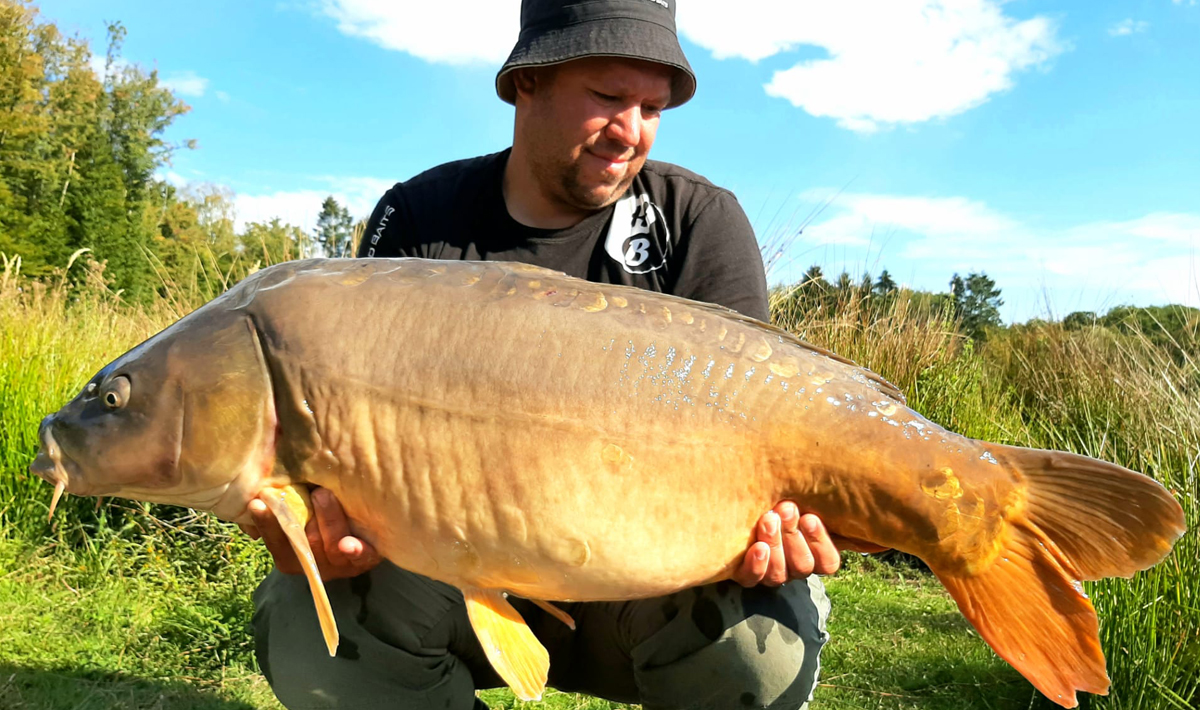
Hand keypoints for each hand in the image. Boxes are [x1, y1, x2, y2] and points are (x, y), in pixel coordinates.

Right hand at [238, 487, 381, 579]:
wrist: (362, 527)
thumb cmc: (319, 514)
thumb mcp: (296, 510)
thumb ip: (273, 507)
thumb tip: (253, 502)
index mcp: (291, 556)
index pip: (276, 543)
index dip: (267, 524)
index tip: (258, 503)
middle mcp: (315, 564)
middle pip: (305, 545)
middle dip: (299, 518)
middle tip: (301, 493)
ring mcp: (340, 564)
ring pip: (331, 546)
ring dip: (327, 520)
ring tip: (323, 494)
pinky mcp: (365, 559)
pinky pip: (362, 557)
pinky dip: (356, 550)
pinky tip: (349, 544)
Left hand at [732, 501, 840, 586]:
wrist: (745, 502)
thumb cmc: (780, 497)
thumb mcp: (803, 497)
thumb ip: (820, 498)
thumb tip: (862, 473)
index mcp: (815, 554)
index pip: (828, 562)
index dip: (820, 543)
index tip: (810, 518)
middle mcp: (794, 567)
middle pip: (802, 566)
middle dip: (794, 536)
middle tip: (786, 509)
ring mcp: (771, 573)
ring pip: (779, 573)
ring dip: (775, 544)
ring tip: (768, 519)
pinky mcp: (746, 574)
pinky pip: (751, 579)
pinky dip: (756, 565)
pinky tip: (757, 547)